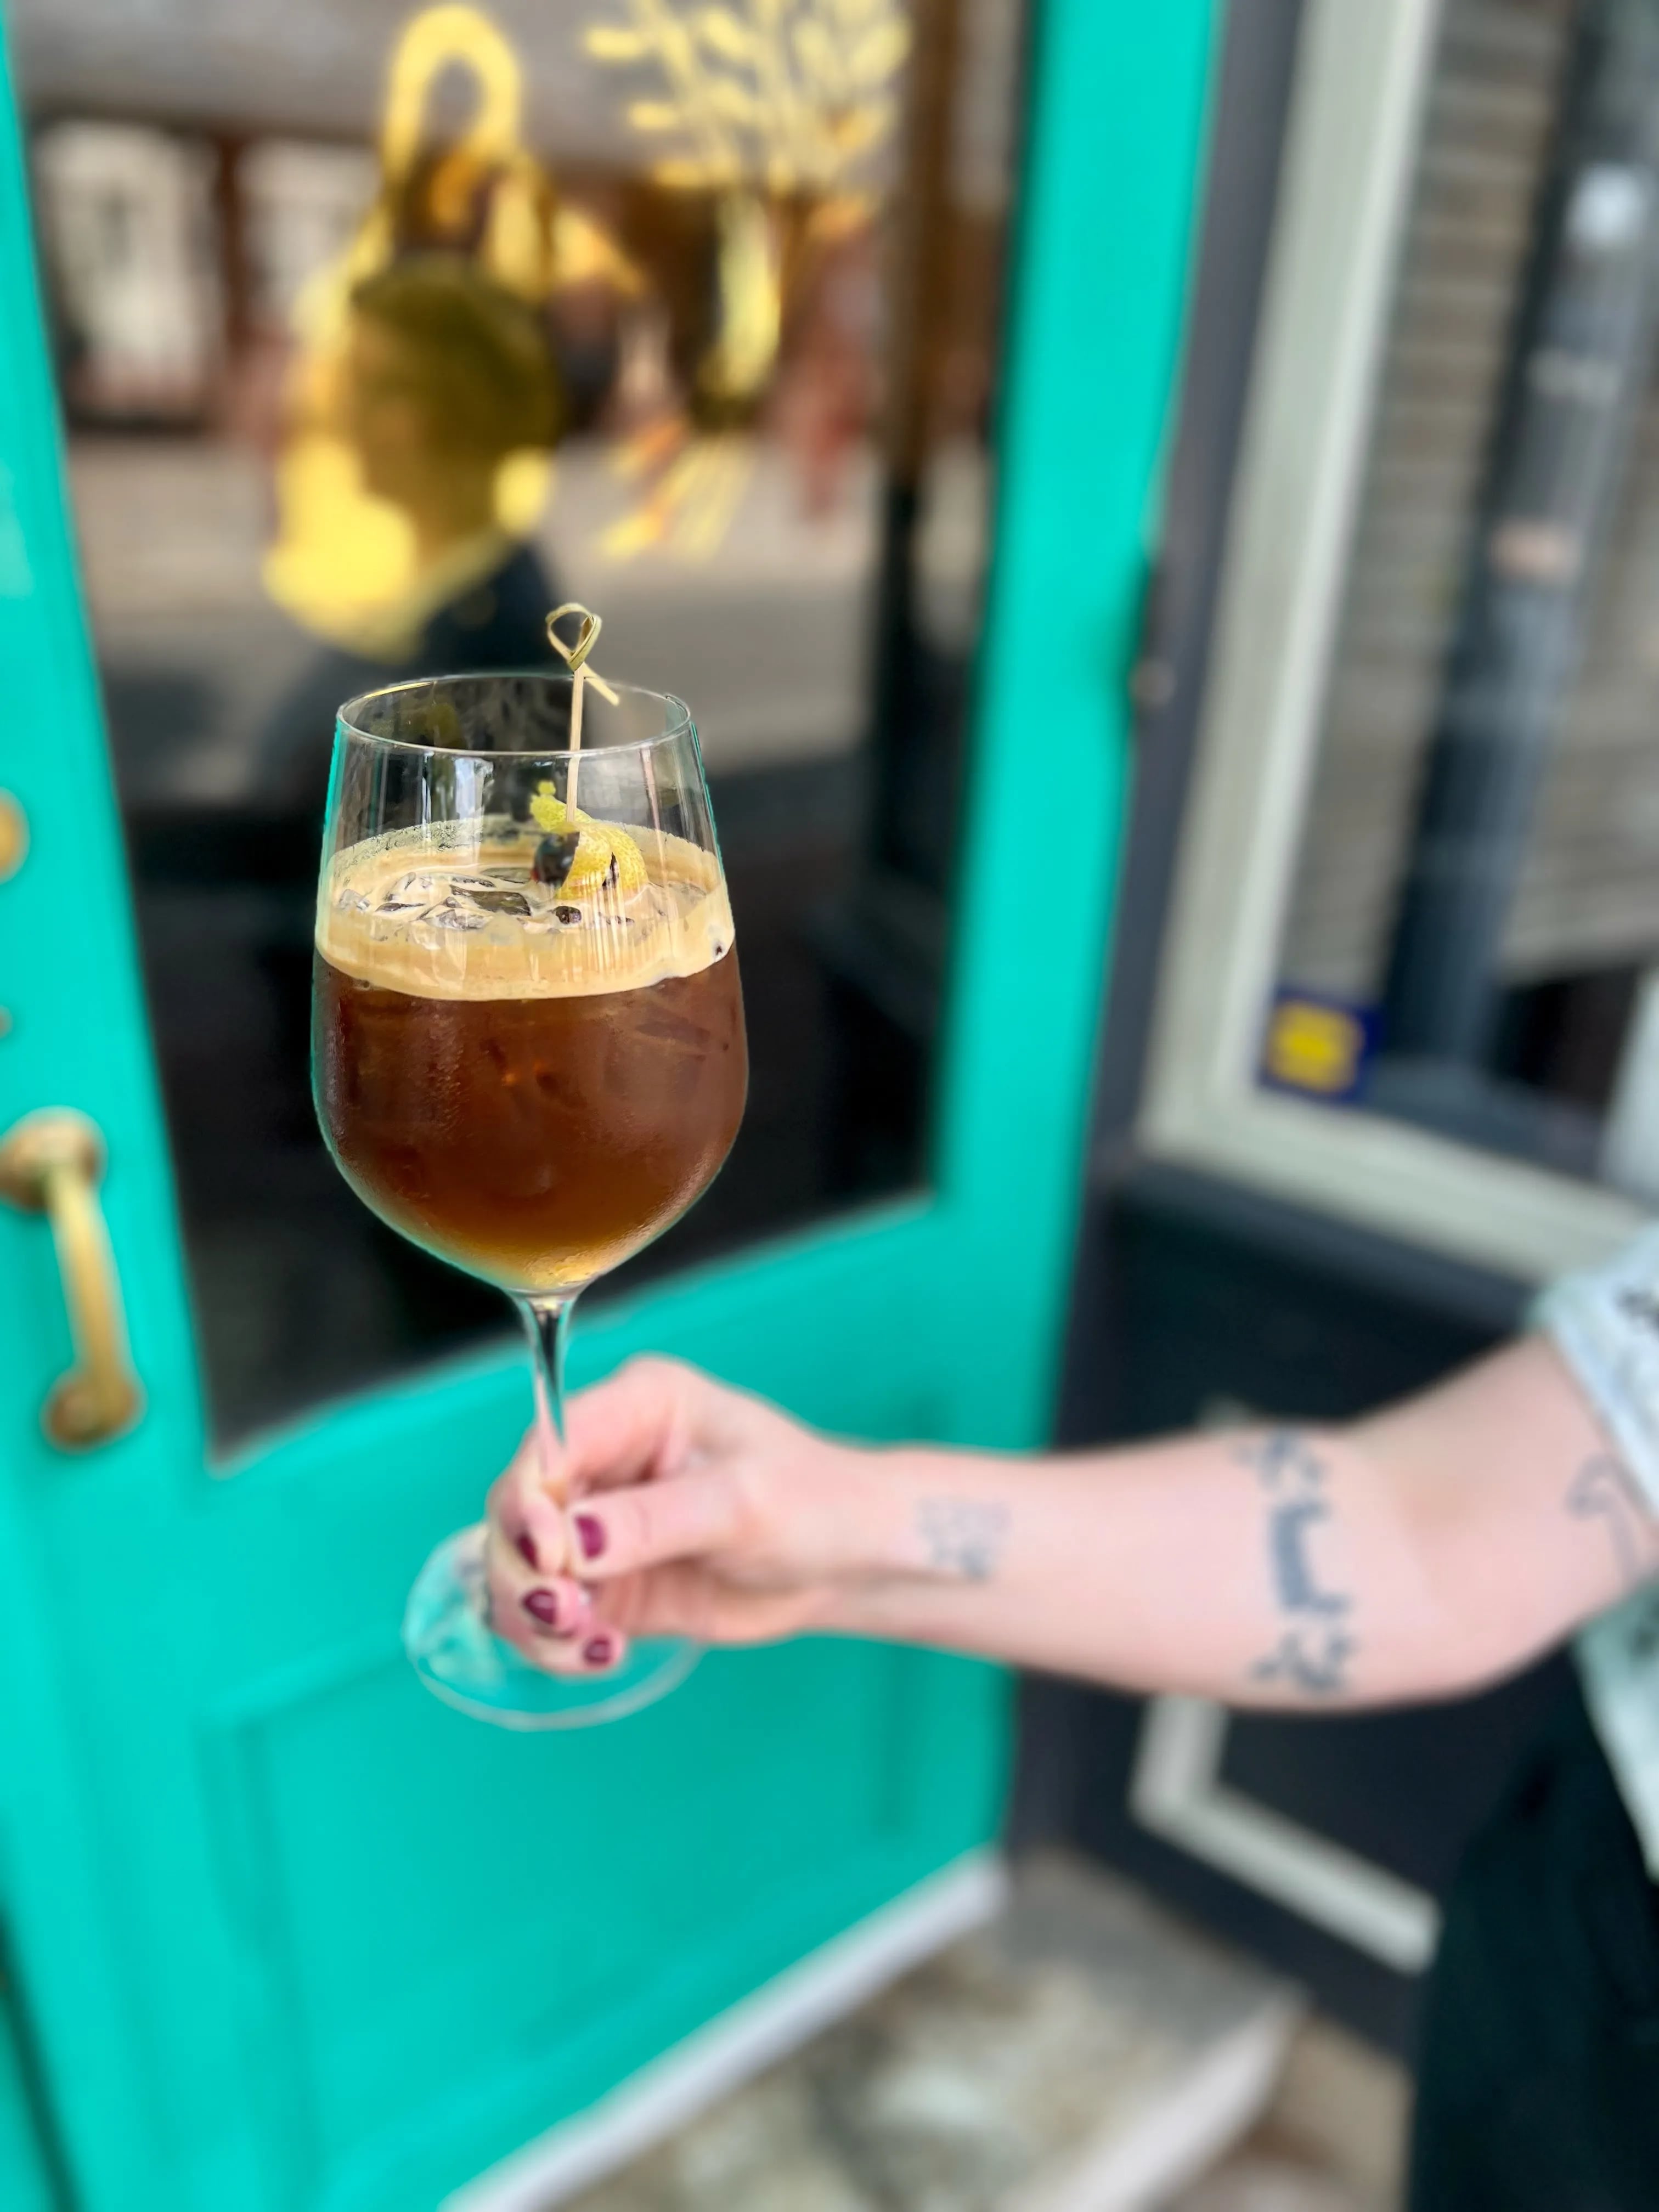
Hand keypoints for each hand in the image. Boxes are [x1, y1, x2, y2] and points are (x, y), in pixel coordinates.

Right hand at [483, 1357, 887, 1676]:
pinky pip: (547, 1618)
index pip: (548, 1446)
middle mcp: (605, 1459)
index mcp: (638, 1406)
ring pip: (517, 1570)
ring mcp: (599, 1524)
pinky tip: (603, 1655)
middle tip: (567, 1615)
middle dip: (525, 1570)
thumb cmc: (815, 1502)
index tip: (550, 1558)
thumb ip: (652, 1520)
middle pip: (515, 1509)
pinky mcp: (606, 1583)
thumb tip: (569, 1543)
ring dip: (535, 1618)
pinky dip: (556, 1645)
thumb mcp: (742, 1503)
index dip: (529, 1502)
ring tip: (591, 1644)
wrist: (849, 1561)